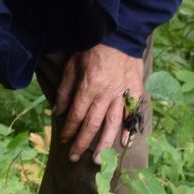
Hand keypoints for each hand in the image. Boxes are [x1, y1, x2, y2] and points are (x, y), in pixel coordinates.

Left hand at [53, 44, 144, 161]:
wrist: (119, 33)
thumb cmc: (93, 48)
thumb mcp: (72, 65)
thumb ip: (65, 89)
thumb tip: (58, 111)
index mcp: (89, 87)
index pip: (76, 115)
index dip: (68, 130)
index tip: (63, 140)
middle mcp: (106, 94)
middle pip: (92, 125)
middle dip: (82, 143)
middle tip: (75, 158)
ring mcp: (122, 93)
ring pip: (112, 124)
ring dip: (104, 144)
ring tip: (100, 159)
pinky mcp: (135, 90)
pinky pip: (132, 113)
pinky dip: (129, 128)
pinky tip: (125, 142)